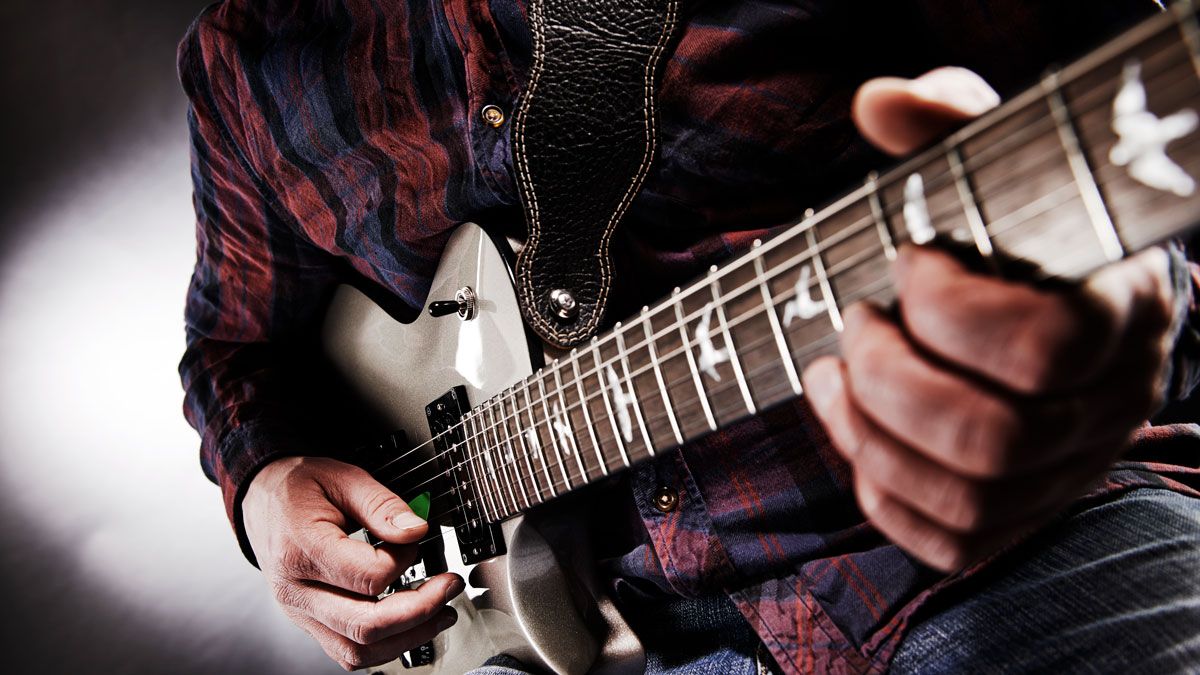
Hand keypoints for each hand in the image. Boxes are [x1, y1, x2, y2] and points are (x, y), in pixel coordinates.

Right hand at [244, 456, 463, 670]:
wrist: (262, 497)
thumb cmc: (299, 487)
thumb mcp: (342, 477)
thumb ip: (381, 505)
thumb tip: (417, 530)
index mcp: (300, 550)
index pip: (367, 578)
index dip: (405, 561)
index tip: (417, 540)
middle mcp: (296, 591)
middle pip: (364, 625)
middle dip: (420, 611)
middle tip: (450, 586)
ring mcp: (300, 612)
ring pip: (356, 650)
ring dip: (407, 638)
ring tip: (441, 614)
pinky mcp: (308, 621)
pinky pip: (346, 651)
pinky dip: (384, 646)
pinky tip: (410, 625)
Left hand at [801, 68, 1177, 571]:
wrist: (1043, 299)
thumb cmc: (1009, 229)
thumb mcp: (990, 161)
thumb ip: (946, 125)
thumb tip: (879, 104)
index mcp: (1119, 312)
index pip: (1047, 349)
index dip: (952, 313)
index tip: (906, 262)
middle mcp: (1108, 406)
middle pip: (994, 439)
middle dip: (890, 380)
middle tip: (854, 322)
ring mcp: (1067, 470)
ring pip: (967, 500)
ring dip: (870, 436)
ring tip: (830, 371)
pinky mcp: (1021, 513)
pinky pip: (950, 544)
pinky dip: (881, 494)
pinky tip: (853, 428)